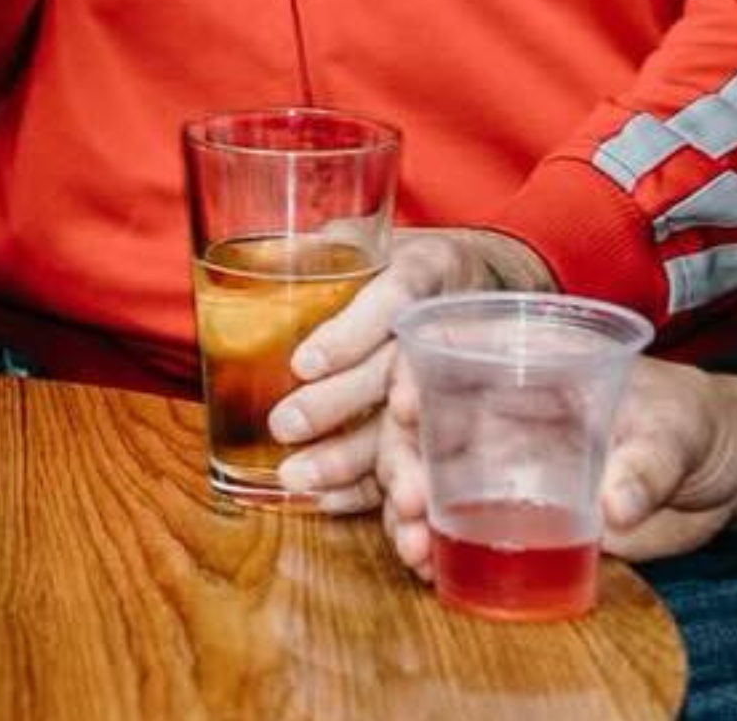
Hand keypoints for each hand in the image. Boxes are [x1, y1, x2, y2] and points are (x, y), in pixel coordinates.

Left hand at [263, 227, 549, 510]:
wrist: (483, 287)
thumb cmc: (404, 260)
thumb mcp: (369, 235)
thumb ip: (319, 246)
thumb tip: (254, 262)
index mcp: (427, 270)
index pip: (391, 302)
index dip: (349, 334)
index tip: (303, 364)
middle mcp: (448, 326)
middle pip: (394, 371)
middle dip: (339, 404)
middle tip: (285, 426)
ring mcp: (456, 381)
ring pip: (409, 427)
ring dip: (357, 460)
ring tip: (301, 482)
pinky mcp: (451, 424)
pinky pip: (413, 459)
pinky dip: (372, 488)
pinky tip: (328, 502)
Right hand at [384, 356, 736, 575]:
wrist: (725, 477)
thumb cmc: (699, 423)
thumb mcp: (680, 431)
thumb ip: (648, 464)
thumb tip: (614, 508)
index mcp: (532, 363)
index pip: (454, 354)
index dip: (414, 372)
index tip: (403, 407)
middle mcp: (504, 411)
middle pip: (427, 424)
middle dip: (402, 460)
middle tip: (408, 502)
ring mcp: (506, 466)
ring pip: (433, 480)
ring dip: (408, 513)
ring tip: (413, 548)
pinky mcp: (518, 518)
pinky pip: (462, 528)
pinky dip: (436, 546)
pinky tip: (427, 569)